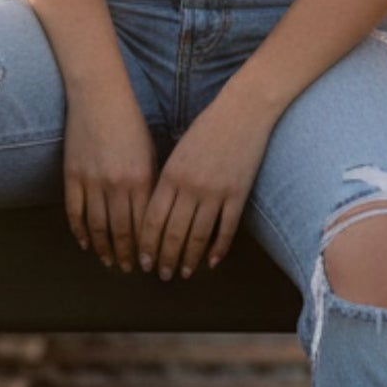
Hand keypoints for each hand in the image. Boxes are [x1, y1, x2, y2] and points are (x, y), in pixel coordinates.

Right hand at [63, 92, 157, 271]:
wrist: (99, 98)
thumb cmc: (131, 124)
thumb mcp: (151, 153)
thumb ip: (151, 185)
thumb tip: (153, 217)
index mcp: (142, 179)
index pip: (145, 225)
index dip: (146, 248)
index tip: (148, 263)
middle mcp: (117, 184)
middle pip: (122, 231)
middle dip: (126, 255)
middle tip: (128, 270)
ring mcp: (92, 181)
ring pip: (98, 227)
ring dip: (104, 248)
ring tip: (109, 262)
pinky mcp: (72, 176)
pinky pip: (75, 212)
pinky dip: (80, 231)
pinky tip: (86, 243)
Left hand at [141, 90, 275, 279]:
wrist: (243, 111)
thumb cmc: (207, 128)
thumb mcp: (178, 152)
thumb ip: (168, 181)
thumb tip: (157, 213)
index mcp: (170, 175)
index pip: (152, 220)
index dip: (146, 245)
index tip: (143, 262)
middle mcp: (190, 187)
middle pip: (173, 233)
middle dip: (165, 258)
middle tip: (162, 275)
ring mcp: (216, 192)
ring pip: (199, 235)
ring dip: (189, 258)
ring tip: (184, 273)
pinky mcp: (238, 193)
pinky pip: (227, 228)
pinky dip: (219, 248)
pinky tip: (213, 262)